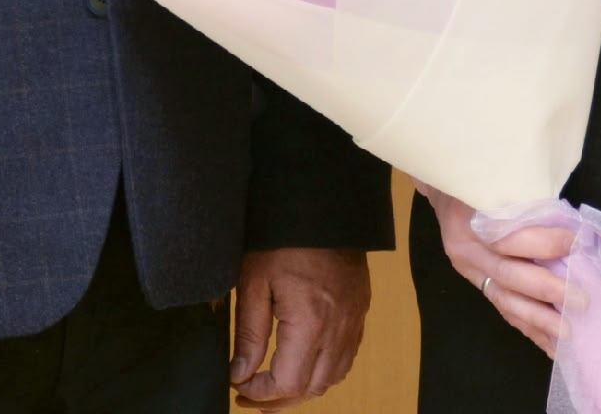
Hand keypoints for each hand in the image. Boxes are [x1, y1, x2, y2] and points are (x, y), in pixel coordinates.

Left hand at [231, 246, 369, 405]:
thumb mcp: (254, 282)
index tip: (239, 385)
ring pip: (333, 377)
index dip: (260, 394)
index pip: (287, 384)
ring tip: (275, 384)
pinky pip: (347, 356)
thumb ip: (249, 334)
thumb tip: (241, 374)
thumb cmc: (285, 238)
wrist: (325, 205)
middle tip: (250, 395)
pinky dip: (325, 369)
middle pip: (312, 389)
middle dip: (278, 400)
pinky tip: (304, 361)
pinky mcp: (360, 310)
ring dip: (304, 388)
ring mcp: (354, 320)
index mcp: (310, 323)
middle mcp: (338, 327)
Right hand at [420, 182, 573, 357]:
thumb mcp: (498, 181)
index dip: (544, 243)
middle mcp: (466, 249)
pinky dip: (527, 326)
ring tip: (567, 333)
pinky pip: (501, 308)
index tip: (577, 243)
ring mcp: (467, 270)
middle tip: (581, 301)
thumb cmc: (479, 180)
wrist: (443, 189)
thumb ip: (527, 203)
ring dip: (538, 320)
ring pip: (504, 300)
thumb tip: (574, 225)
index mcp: (471, 219)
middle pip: (508, 276)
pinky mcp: (473, 282)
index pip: (509, 238)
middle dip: (547, 291)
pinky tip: (548, 342)